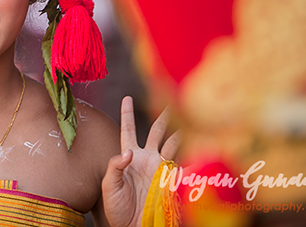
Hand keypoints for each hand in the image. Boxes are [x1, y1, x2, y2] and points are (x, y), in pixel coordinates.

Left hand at [101, 96, 180, 226]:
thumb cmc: (117, 208)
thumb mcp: (109, 186)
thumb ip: (115, 167)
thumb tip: (128, 152)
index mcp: (130, 156)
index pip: (128, 130)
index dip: (127, 114)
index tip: (127, 97)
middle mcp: (147, 158)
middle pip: (157, 131)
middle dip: (164, 115)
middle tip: (170, 98)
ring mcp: (161, 168)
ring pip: (173, 143)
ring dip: (180, 130)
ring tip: (188, 114)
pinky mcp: (172, 180)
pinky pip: (183, 165)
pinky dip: (191, 155)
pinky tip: (196, 144)